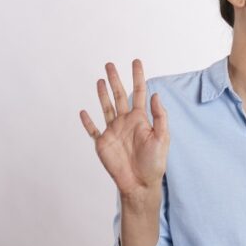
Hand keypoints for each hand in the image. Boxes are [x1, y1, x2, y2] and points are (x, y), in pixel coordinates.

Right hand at [79, 59, 169, 203]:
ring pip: (106, 108)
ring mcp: (113, 132)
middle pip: (119, 95)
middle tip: (110, 64)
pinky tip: (83, 112)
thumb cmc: (154, 163)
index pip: (139, 92)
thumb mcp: (162, 138)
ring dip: (102, 94)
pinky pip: (92, 130)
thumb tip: (155, 94)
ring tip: (100, 80)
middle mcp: (126, 122)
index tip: (136, 61)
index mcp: (141, 119)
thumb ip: (160, 116)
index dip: (138, 77)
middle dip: (115, 79)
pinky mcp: (103, 143)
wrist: (140, 184)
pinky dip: (87, 122)